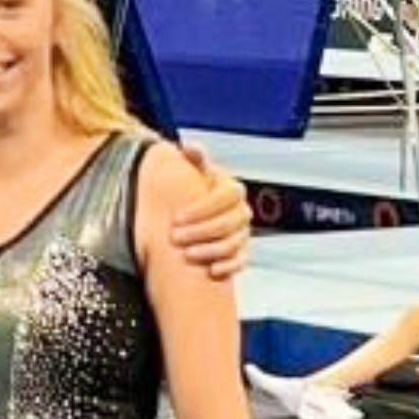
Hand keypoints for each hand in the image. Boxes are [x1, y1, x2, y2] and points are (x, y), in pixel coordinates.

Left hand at [171, 146, 251, 279]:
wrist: (195, 218)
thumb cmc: (193, 193)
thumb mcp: (193, 174)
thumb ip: (193, 160)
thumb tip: (192, 148)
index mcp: (232, 190)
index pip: (226, 196)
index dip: (202, 208)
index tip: (176, 218)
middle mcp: (241, 211)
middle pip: (230, 222)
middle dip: (201, 231)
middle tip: (175, 238)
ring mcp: (243, 233)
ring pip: (234, 243)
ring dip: (211, 250)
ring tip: (187, 255)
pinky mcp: (242, 252)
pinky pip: (242, 261)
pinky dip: (228, 266)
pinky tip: (211, 270)